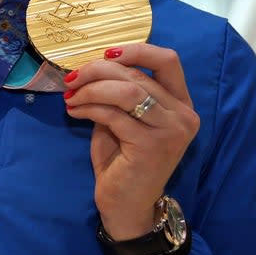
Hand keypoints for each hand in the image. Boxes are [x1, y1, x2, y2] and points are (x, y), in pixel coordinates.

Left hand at [62, 44, 199, 239]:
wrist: (126, 204)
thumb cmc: (123, 159)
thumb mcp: (124, 118)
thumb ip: (119, 91)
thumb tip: (90, 65)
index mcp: (181, 103)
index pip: (167, 60)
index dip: (135, 50)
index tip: (104, 54)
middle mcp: (184, 115)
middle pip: (138, 75)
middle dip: (97, 71)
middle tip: (72, 79)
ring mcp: (171, 132)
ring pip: (127, 91)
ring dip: (91, 89)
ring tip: (71, 97)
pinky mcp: (152, 147)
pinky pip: (114, 115)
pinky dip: (88, 107)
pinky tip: (74, 111)